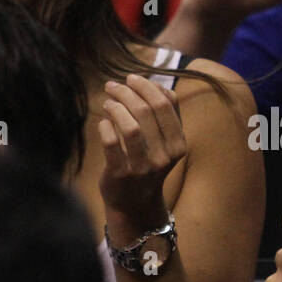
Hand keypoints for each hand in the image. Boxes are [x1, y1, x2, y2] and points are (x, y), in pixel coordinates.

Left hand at [97, 74, 186, 235]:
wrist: (134, 202)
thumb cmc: (147, 163)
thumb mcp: (165, 142)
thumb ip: (165, 114)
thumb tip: (153, 83)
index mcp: (178, 144)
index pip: (166, 103)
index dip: (147, 85)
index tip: (131, 79)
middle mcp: (164, 156)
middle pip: (148, 110)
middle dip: (127, 91)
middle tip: (113, 86)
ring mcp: (143, 167)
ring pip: (131, 125)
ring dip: (116, 106)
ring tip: (107, 102)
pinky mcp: (121, 174)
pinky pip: (111, 142)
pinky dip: (105, 126)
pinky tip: (103, 122)